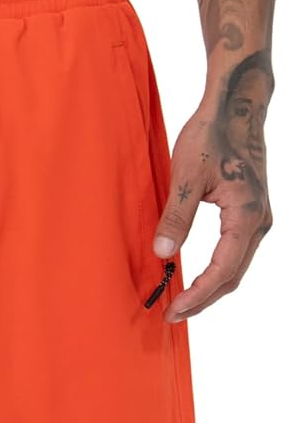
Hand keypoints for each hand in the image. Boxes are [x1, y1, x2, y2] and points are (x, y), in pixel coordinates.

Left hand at [153, 87, 272, 322]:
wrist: (236, 107)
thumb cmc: (212, 134)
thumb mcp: (187, 175)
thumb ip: (176, 216)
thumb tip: (162, 254)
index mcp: (246, 215)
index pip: (222, 270)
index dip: (198, 296)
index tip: (173, 310)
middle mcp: (259, 221)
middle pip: (232, 277)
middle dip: (203, 300)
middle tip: (172, 315)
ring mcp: (258, 219)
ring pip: (236, 268)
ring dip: (210, 289)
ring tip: (182, 303)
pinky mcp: (252, 214)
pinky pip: (236, 254)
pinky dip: (217, 272)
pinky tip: (196, 279)